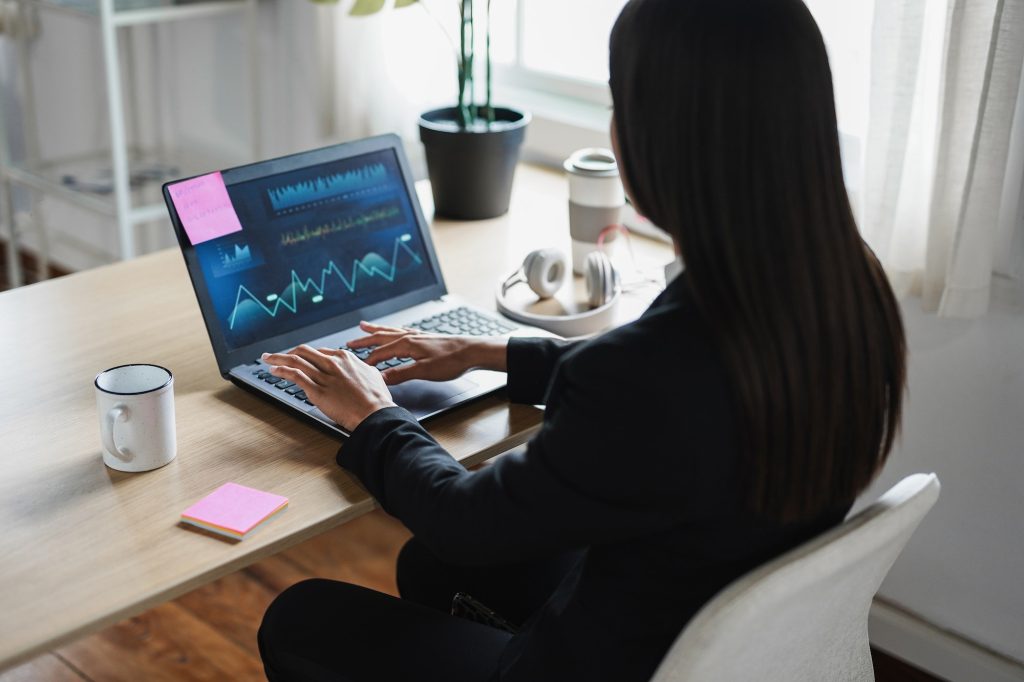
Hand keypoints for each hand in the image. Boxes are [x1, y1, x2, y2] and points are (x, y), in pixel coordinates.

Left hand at [261, 344, 395, 431]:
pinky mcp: (317, 390)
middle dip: (288, 352)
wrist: (375, 413)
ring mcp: (323, 376)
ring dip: (278, 358)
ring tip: (267, 358)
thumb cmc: (377, 399)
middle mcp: (332, 363)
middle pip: (304, 352)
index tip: (300, 358)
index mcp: (345, 358)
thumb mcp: (373, 375)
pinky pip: (295, 376)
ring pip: (295, 361)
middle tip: (277, 355)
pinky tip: (274, 371)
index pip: (320, 352)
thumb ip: (362, 370)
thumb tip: (362, 369)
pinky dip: (282, 371)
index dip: (307, 355)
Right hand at [348, 321, 507, 384]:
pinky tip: (395, 331)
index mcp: (407, 344)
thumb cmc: (451, 361)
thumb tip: (381, 378)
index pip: (380, 353)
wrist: (472, 351)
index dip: (368, 361)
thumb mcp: (424, 371)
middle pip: (381, 337)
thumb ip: (401, 374)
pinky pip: (402, 331)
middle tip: (349, 342)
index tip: (357, 368)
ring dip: (376, 331)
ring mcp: (418, 336)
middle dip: (365, 340)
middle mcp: (410, 337)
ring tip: (365, 327)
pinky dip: (393, 331)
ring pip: (391, 332)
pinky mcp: (425, 338)